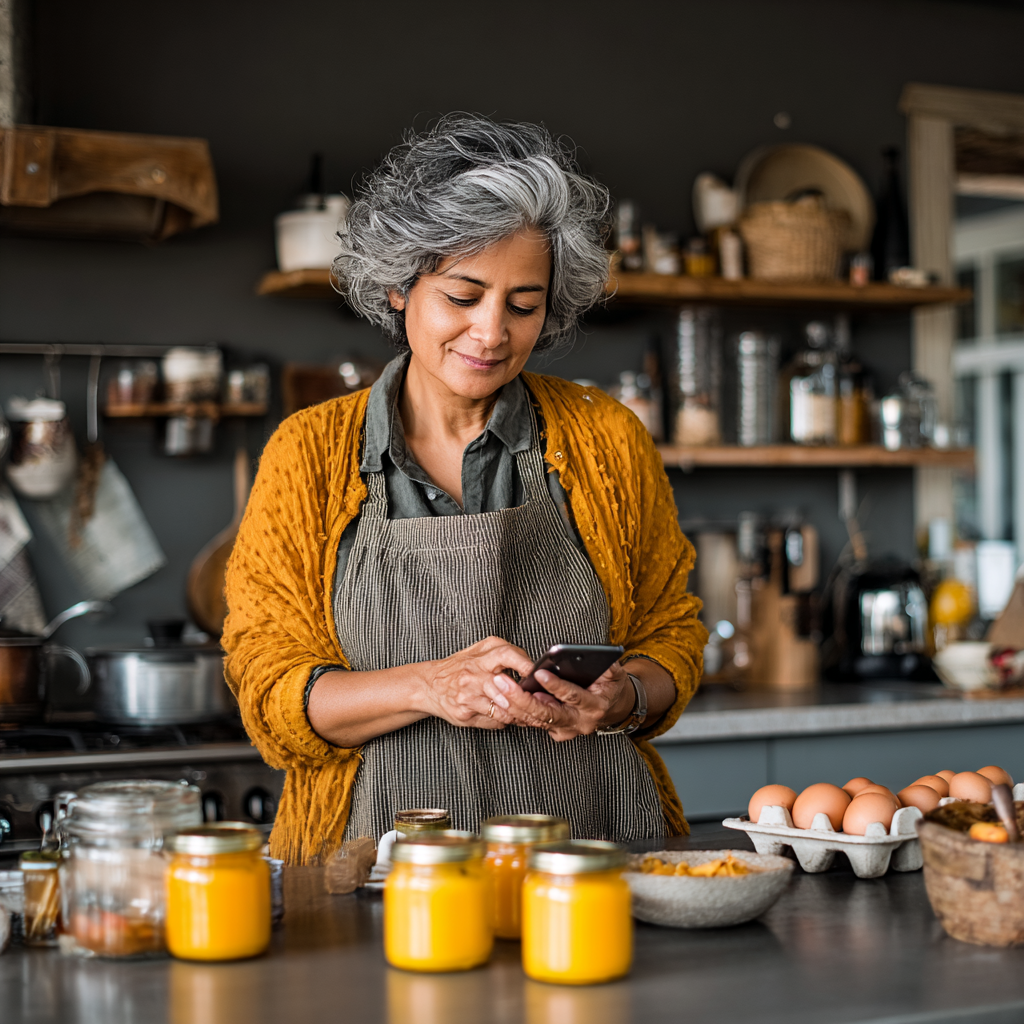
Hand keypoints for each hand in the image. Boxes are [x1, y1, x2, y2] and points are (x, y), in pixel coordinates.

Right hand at [416, 636, 535, 730]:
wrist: (428, 685)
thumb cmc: (458, 667)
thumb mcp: (478, 651)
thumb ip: (503, 654)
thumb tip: (531, 665)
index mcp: (480, 656)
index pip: (507, 654)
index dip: (524, 664)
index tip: (536, 673)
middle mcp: (473, 674)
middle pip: (505, 685)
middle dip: (522, 695)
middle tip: (535, 699)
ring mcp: (468, 695)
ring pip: (502, 707)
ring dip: (517, 711)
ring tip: (525, 711)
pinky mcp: (464, 713)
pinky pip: (493, 720)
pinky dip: (504, 720)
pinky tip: (508, 716)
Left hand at [483, 661, 636, 741]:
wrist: (613, 708)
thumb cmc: (611, 686)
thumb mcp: (615, 673)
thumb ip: (607, 665)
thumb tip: (590, 654)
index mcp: (595, 706)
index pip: (572, 697)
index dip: (556, 686)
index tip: (539, 673)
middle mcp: (580, 722)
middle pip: (547, 714)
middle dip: (522, 698)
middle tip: (503, 682)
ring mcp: (567, 730)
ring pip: (536, 720)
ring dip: (515, 705)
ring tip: (498, 686)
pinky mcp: (557, 732)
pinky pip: (534, 723)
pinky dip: (518, 712)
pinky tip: (502, 699)